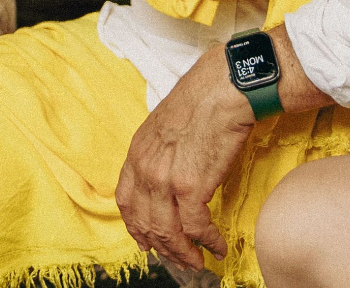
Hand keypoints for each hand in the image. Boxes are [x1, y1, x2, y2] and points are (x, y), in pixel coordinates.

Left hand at [116, 47, 254, 271]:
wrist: (224, 88)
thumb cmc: (204, 99)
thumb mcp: (166, 124)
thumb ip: (161, 151)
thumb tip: (171, 171)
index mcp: (137, 151)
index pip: (125, 200)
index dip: (135, 225)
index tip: (147, 240)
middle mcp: (144, 168)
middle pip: (145, 222)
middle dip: (162, 247)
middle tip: (178, 259)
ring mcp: (164, 179)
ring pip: (167, 232)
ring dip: (184, 253)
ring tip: (198, 262)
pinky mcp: (190, 187)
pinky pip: (195, 228)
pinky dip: (207, 242)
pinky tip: (217, 246)